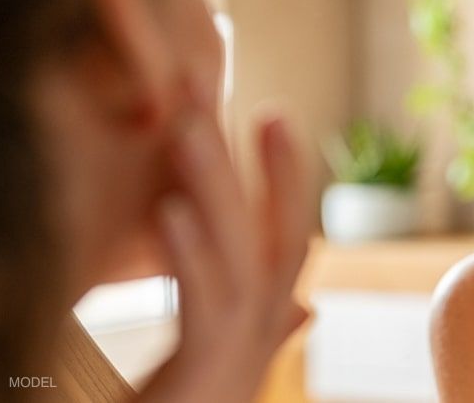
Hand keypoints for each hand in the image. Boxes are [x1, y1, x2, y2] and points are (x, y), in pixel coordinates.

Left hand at [137, 88, 312, 402]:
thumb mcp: (214, 364)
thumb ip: (258, 327)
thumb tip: (305, 304)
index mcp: (256, 327)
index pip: (284, 240)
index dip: (284, 178)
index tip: (273, 115)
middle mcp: (257, 339)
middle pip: (272, 239)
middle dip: (264, 169)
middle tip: (245, 99)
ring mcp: (237, 359)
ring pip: (240, 260)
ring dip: (216, 188)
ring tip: (189, 126)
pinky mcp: (206, 377)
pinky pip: (203, 308)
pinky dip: (189, 255)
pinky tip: (168, 210)